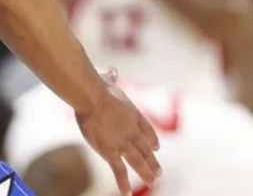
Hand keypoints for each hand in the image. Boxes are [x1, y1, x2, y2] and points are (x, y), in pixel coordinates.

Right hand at [74, 70, 161, 195]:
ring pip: (138, 162)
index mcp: (133, 114)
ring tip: (154, 182)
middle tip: (160, 172)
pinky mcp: (110, 152)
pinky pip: (119, 171)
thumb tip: (112, 70)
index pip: (147, 131)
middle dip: (152, 161)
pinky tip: (127, 194)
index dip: (152, 140)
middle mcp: (132, 131)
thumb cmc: (97, 87)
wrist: (92, 97)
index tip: (157, 148)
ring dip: (146, 173)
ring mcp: (123, 143)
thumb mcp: (108, 81)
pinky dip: (123, 184)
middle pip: (145, 149)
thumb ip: (111, 78)